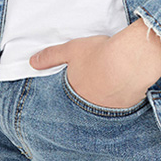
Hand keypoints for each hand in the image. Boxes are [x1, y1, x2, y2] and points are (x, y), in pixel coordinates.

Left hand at [30, 20, 160, 109]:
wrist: (128, 62)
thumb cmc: (98, 54)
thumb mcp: (71, 49)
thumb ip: (51, 56)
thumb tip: (32, 62)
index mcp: (74, 92)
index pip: (69, 96)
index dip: (73, 89)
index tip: (77, 86)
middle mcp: (89, 107)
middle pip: (85, 105)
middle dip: (87, 98)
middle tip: (93, 88)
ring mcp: (108, 111)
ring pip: (103, 108)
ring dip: (104, 100)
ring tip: (108, 88)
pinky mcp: (126, 109)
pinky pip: (121, 107)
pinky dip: (121, 99)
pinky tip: (124, 89)